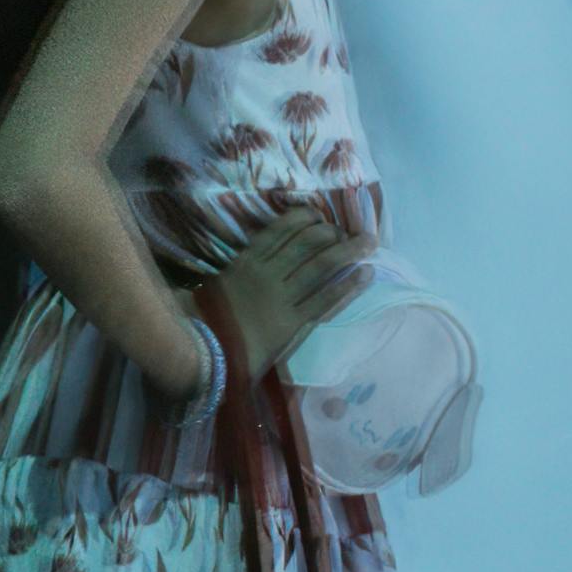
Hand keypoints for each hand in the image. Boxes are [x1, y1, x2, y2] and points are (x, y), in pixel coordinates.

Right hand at [197, 208, 371, 383]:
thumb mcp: (212, 285)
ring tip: (370, 242)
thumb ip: (229, 270)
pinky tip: (365, 274)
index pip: (282, 228)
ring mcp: (283, 298)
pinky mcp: (294, 323)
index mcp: (246, 261)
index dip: (305, 218)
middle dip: (332, 232)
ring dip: (349, 251)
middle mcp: (268, 273)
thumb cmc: (201, 322)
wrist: (205, 355)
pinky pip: (326, 299)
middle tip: (348, 231)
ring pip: (322, 265)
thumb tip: (230, 262)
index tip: (319, 216)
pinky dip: (349, 285)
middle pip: (307, 242)